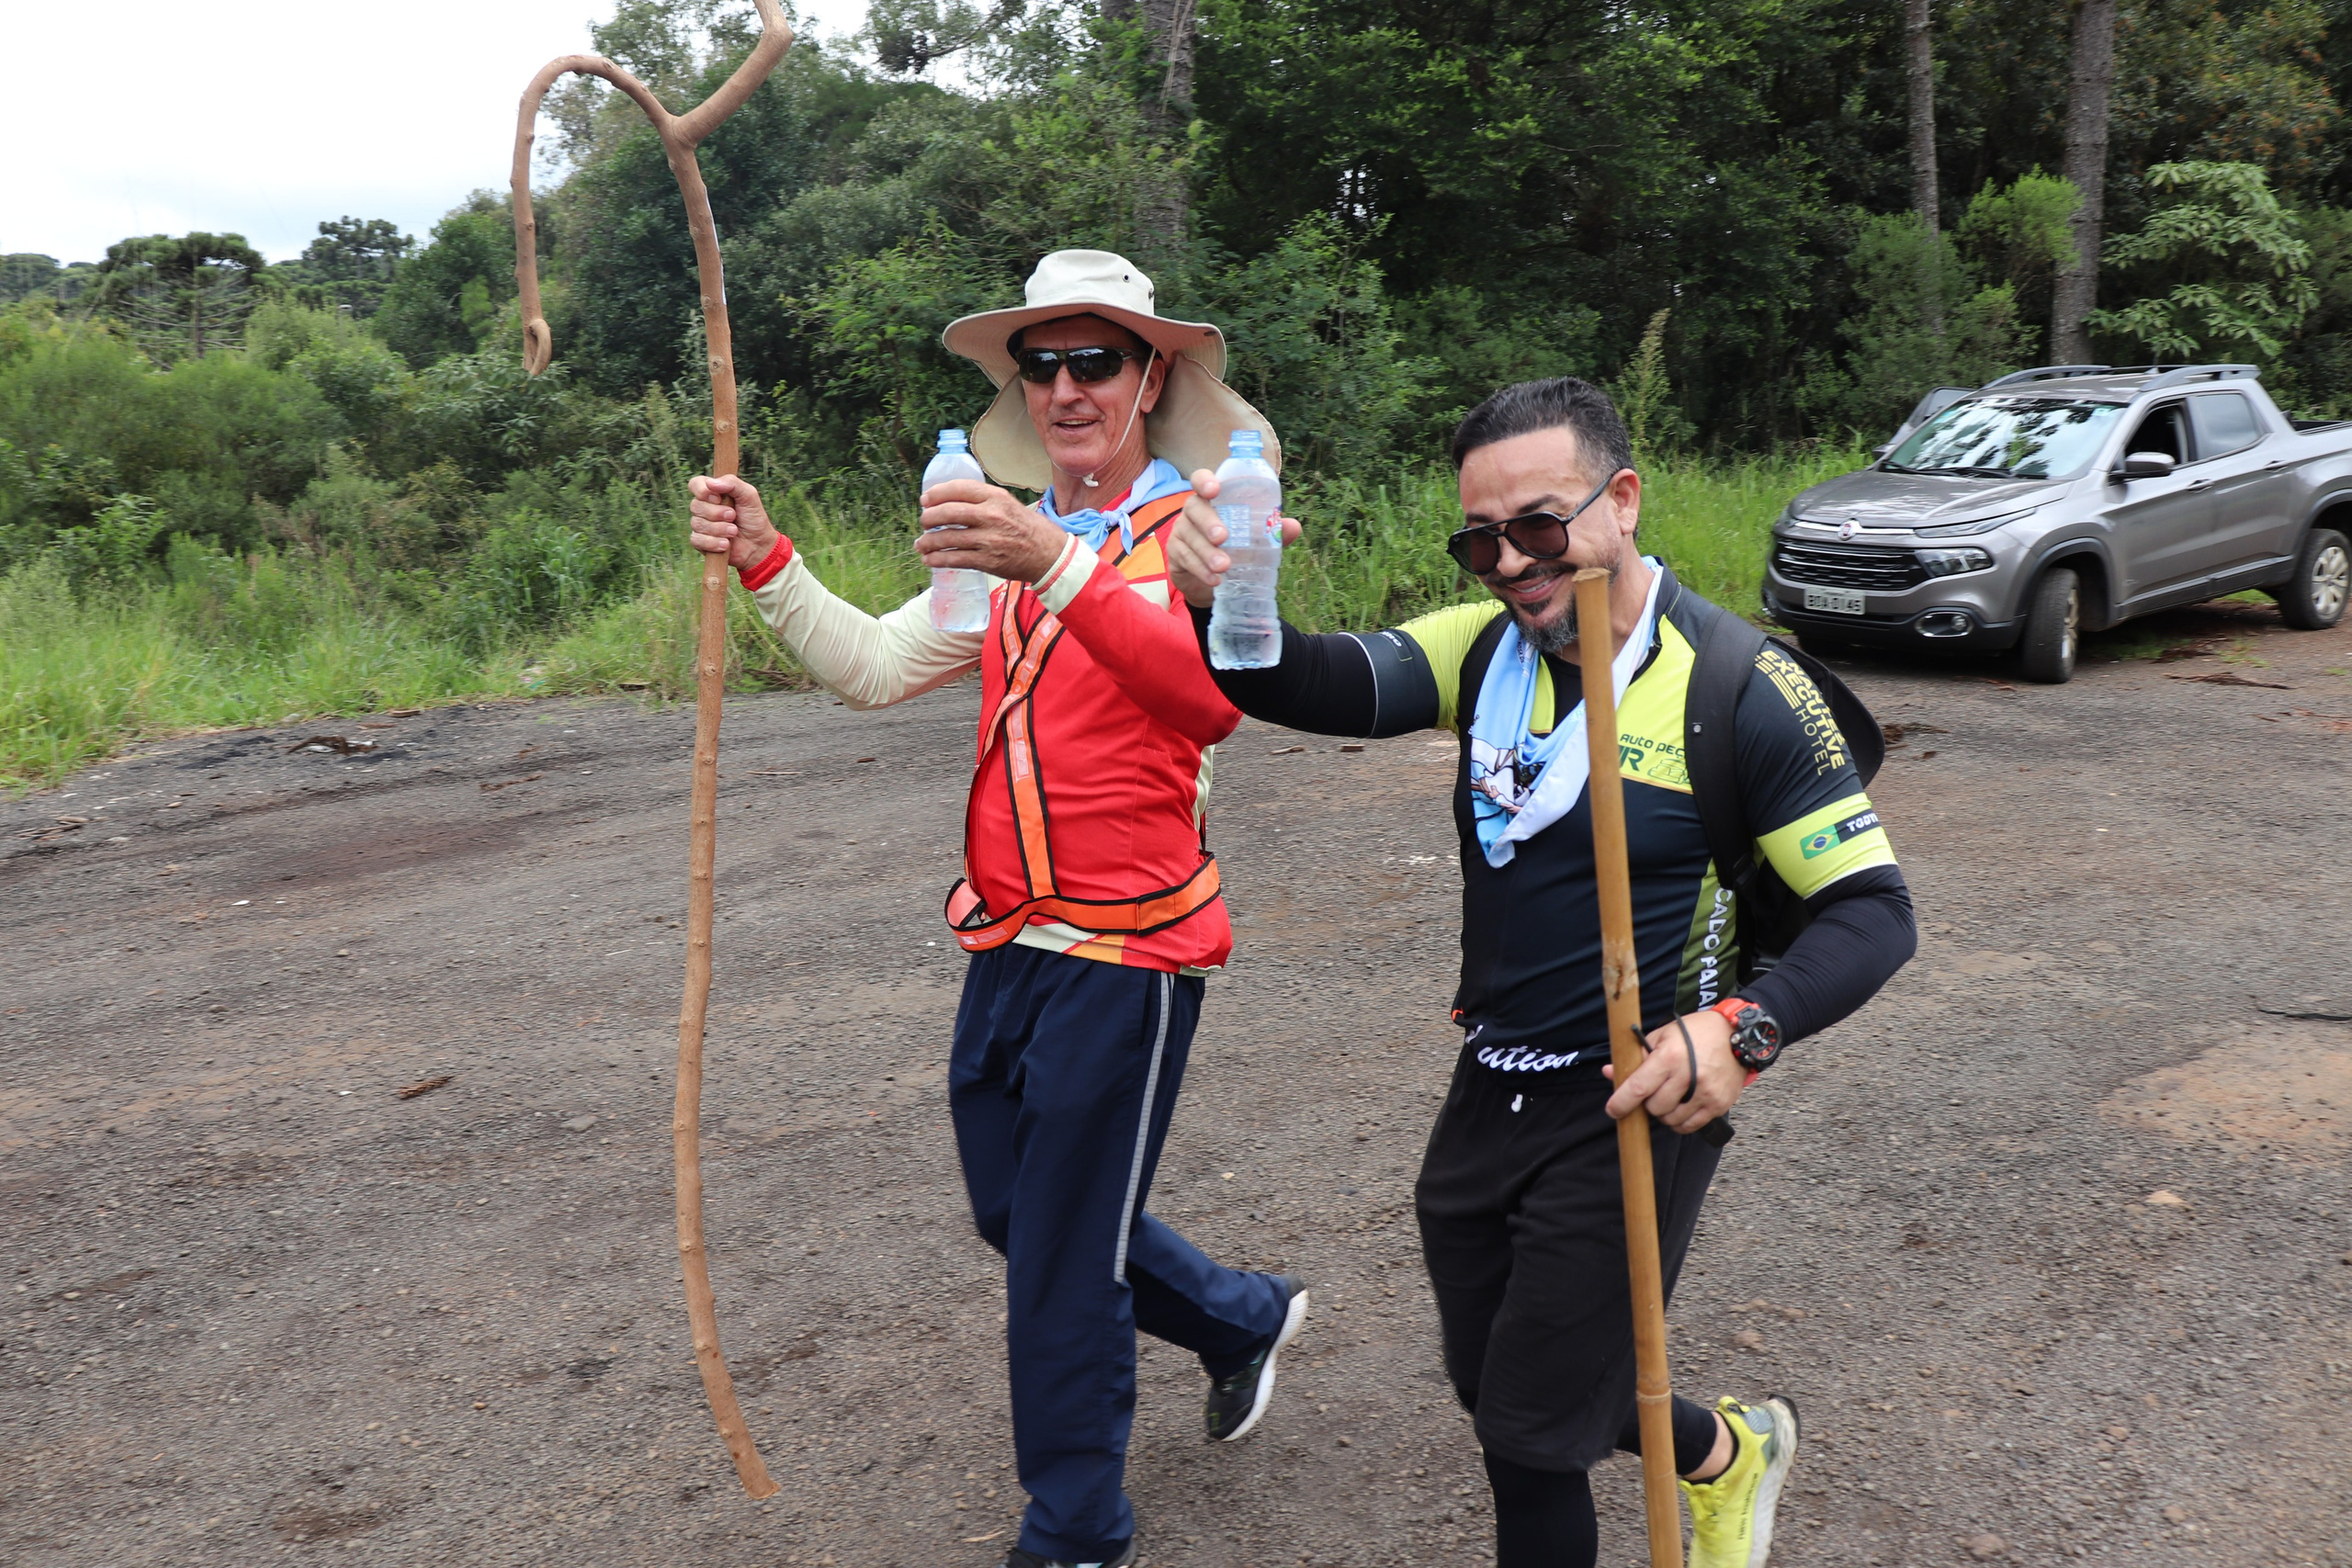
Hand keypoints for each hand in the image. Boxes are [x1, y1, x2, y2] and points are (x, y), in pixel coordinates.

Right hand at [687, 474, 782, 571]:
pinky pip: (697, 540)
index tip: (719, 498)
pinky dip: (713, 542)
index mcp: (713, 492)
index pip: (695, 484)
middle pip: (695, 506)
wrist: (758, 545)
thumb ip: (732, 483)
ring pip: (697, 524)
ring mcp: (701, 525)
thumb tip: (710, 483)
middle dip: (717, 513)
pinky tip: (726, 544)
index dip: (702, 491)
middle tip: (733, 516)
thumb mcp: (749, 495)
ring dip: (719, 529)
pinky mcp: (700, 542)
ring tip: (734, 531)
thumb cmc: (753, 518)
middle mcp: (704, 507)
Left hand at [913, 479, 1069, 583]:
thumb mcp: (1007, 504)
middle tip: (924, 522)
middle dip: (928, 518)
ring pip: (947, 538)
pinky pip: (954, 559)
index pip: (957, 489)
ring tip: (921, 544)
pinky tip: (929, 559)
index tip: (925, 500)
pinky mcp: (987, 561)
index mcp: (995, 497)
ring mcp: (988, 540)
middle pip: (947, 512)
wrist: (1048, 554)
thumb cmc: (1026, 528)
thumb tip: (948, 501)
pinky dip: (937, 559)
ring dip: (928, 542)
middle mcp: (991, 516)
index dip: (936, 494)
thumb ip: (982, 500)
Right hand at [1167, 468, 1303, 608]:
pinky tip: (1215, 579)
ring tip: (1224, 566)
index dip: (1205, 481)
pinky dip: (1201, 569)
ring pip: (1188, 536)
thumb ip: (1271, 531)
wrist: (1212, 579)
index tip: (1215, 490)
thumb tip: (1294, 526)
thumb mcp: (1253, 539)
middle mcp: (1193, 510)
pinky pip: (1184, 558)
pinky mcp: (1175, 553)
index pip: (1201, 480)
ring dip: (1206, 552)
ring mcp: (1181, 531)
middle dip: (1208, 521)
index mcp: (1212, 499)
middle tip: (1223, 537)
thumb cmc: (1235, 548)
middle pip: (1194, 507)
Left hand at [1602, 1009, 1748, 1132]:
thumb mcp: (1664, 1035)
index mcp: (1670, 1056)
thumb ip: (1637, 1056)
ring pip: (1670, 1120)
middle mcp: (1689, 1077)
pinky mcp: (1718, 1105)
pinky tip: (1681, 1106)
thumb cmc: (1696, 1033)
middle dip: (1647, 1103)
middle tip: (1653, 1091)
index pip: (1639, 1087)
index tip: (1613, 1109)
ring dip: (1664, 1113)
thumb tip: (1610, 1073)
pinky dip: (1680, 1121)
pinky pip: (1690, 1126)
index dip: (1622, 1102)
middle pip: (1654, 1107)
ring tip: (1670, 1096)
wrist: (1738, 1035)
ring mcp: (1706, 1093)